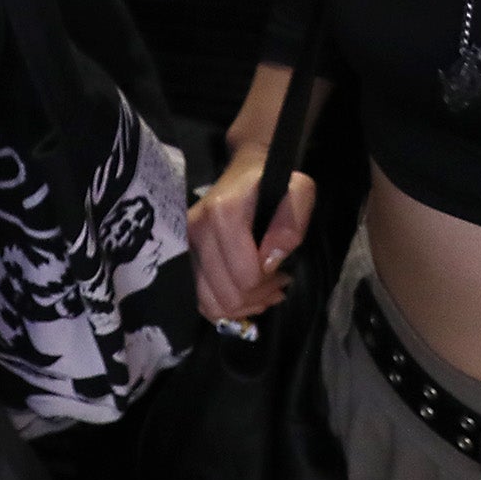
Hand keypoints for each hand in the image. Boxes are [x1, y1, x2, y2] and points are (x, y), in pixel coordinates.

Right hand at [189, 146, 315, 322]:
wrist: (244, 172)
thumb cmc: (273, 184)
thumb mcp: (299, 192)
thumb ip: (291, 224)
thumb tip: (269, 262)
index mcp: (224, 213)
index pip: (245, 277)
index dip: (269, 283)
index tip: (283, 272)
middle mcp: (196, 229)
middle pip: (227, 295)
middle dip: (257, 297)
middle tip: (276, 283)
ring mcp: (184, 243)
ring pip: (210, 303)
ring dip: (241, 306)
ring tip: (262, 291)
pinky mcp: (181, 254)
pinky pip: (198, 300)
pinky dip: (223, 307)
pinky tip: (243, 295)